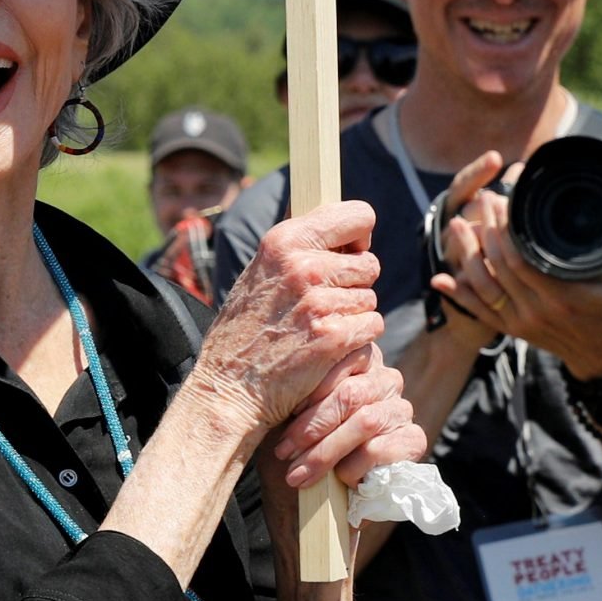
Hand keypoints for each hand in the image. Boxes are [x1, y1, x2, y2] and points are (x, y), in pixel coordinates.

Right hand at [188, 201, 385, 440]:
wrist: (228, 384)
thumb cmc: (245, 329)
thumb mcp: (260, 273)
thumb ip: (297, 249)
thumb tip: (345, 229)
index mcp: (282, 241)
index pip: (358, 216)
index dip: (357, 236)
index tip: (346, 252)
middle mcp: (302, 266)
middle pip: (369, 264)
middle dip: (353, 283)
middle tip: (320, 303)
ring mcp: (319, 302)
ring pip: (370, 298)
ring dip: (353, 314)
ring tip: (315, 327)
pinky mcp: (335, 336)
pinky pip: (373, 326)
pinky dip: (357, 339)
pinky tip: (326, 346)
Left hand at [266, 343, 427, 489]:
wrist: (323, 484)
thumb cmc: (300, 437)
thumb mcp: (289, 408)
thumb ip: (295, 384)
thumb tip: (282, 366)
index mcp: (357, 358)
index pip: (339, 360)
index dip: (311, 387)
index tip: (285, 409)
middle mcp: (385, 378)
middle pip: (350, 395)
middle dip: (312, 426)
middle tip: (284, 451)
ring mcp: (401, 408)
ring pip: (364, 422)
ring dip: (326, 451)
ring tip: (299, 472)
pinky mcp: (413, 439)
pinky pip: (379, 449)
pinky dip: (352, 467)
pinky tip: (338, 479)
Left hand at [430, 150, 601, 377]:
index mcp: (563, 297)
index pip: (521, 259)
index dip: (504, 230)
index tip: (500, 201)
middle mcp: (537, 311)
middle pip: (498, 267)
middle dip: (485, 231)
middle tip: (480, 202)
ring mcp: (520, 322)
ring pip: (482, 286)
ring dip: (466, 255)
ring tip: (459, 225)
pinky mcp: (509, 329)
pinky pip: (478, 310)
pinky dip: (457, 294)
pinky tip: (440, 277)